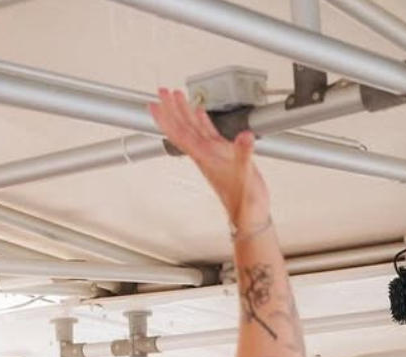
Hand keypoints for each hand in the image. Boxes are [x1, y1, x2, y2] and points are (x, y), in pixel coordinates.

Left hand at [149, 87, 266, 228]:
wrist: (250, 216)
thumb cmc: (244, 203)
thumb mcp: (246, 178)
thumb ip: (244, 155)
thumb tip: (245, 136)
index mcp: (206, 157)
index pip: (181, 134)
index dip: (167, 119)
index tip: (156, 104)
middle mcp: (206, 154)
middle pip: (183, 128)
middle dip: (171, 109)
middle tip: (162, 92)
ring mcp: (213, 154)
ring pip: (193, 129)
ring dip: (183, 112)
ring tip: (177, 95)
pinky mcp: (224, 155)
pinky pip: (208, 134)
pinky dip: (202, 120)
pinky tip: (199, 111)